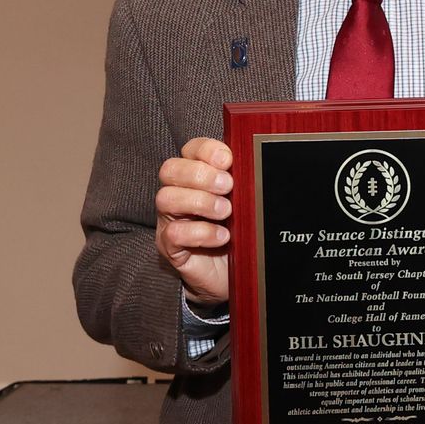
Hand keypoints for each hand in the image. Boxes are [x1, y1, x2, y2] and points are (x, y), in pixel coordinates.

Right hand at [155, 137, 232, 305]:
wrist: (235, 274)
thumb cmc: (241, 231)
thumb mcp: (246, 202)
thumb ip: (246, 181)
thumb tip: (258, 162)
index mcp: (197, 175)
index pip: (191, 149)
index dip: (207, 150)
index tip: (229, 160)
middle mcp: (179, 193)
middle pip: (170, 169)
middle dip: (201, 175)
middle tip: (228, 187)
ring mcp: (171, 219)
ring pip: (166, 198)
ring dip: (200, 202)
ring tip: (227, 213)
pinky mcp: (171, 246)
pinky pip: (174, 233)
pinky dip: (201, 233)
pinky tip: (223, 237)